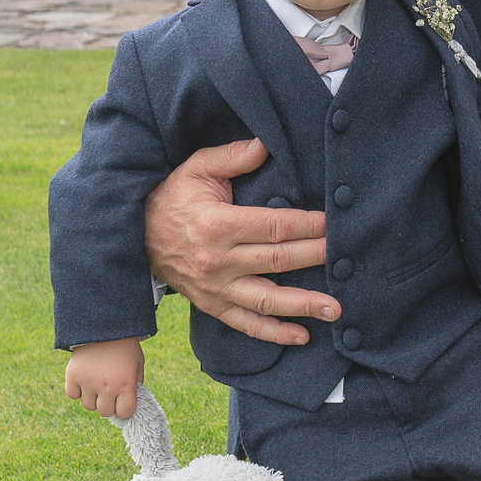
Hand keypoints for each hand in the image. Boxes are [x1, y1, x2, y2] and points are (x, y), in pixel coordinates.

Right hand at [65, 338, 143, 417]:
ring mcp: (88, 382)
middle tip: (108, 392)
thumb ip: (136, 383)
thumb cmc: (124, 346)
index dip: (124, 409)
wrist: (104, 325)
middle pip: (105, 412)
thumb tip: (128, 402)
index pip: (125, 413)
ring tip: (96, 382)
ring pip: (88, 406)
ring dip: (93, 398)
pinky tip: (84, 380)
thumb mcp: (137, 363)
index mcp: (126, 384)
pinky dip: (77, 390)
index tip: (122, 402)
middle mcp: (107, 387)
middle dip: (108, 405)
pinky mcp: (73, 376)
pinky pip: (72, 395)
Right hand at [143, 139, 335, 344]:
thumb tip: (265, 145)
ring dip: (304, 306)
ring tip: (336, 309)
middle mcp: (218, 261)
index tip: (332, 223)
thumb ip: (232, 158)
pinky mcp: (212, 305)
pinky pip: (245, 323)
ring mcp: (215, 288)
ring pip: (267, 300)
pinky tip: (302, 336)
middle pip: (278, 261)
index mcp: (218, 224)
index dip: (307, 226)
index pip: (274, 227)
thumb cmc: (172, 197)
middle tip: (347, 257)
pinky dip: (274, 334)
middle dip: (316, 258)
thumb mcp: (197, 169)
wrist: (133, 235)